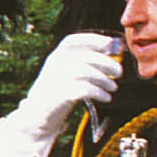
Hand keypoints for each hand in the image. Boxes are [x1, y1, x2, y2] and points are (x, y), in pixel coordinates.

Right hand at [0, 33, 121, 156]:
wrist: (37, 116)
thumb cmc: (58, 92)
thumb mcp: (66, 73)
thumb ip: (83, 62)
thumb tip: (114, 50)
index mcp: (55, 57)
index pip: (73, 41)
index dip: (93, 40)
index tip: (112, 45)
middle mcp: (54, 65)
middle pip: (86, 57)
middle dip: (107, 63)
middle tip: (119, 73)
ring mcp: (55, 80)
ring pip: (87, 72)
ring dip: (105, 80)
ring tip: (113, 87)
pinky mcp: (59, 96)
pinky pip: (85, 89)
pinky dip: (100, 92)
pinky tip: (106, 97)